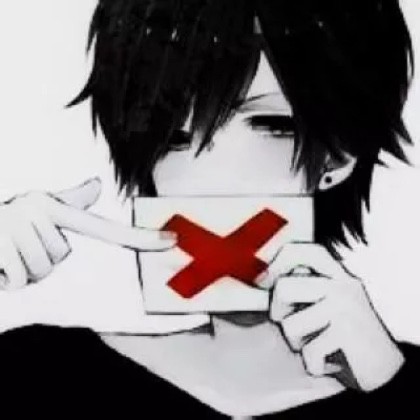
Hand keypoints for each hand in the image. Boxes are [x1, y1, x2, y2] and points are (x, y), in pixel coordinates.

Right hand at [0, 178, 175, 289]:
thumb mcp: (38, 208)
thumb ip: (70, 201)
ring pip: (41, 270)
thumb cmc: (6, 222)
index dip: (141, 237)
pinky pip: (18, 279)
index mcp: (53, 207)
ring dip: (22, 271)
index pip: (105, 227)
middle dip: (40, 261)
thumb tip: (97, 185)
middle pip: (61, 257)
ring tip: (7, 253)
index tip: (172, 241)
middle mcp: (38, 210)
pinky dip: (5, 279)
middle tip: (19, 246)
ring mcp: (16, 225)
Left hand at [259, 242, 403, 391]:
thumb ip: (304, 288)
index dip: (278, 261)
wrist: (386, 368)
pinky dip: (314, 364)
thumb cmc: (349, 337)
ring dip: (299, 343)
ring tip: (319, 344)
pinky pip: (308, 351)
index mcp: (337, 274)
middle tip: (295, 325)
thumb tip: (263, 281)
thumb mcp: (329, 304)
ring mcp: (345, 305)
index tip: (264, 280)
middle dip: (280, 313)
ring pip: (290, 324)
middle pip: (283, 288)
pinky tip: (330, 360)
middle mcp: (342, 284)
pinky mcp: (348, 330)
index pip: (303, 251)